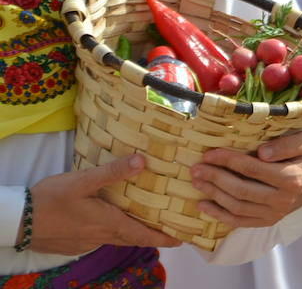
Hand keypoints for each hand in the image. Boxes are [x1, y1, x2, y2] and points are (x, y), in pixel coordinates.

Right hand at [29, 155, 181, 254]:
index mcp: (108, 223)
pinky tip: (114, 221)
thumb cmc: (51, 200)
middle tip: (171, 231)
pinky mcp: (75, 242)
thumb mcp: (83, 181)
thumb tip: (142, 161)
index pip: (143, 234)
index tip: (182, 239)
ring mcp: (87, 241)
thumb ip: (112, 172)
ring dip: (134, 233)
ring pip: (118, 238)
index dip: (163, 237)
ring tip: (147, 224)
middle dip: (153, 236)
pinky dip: (116, 232)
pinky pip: (103, 238)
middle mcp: (101, 236)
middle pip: (133, 238)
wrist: (18, 221)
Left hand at [192, 130, 301, 227]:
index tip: (210, 153)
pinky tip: (203, 205)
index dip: (228, 160)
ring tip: (197, 181)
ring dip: (213, 194)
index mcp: (291, 178)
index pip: (252, 169)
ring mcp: (274, 213)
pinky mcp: (268, 221)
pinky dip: (219, 215)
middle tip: (196, 168)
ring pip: (237, 207)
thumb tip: (261, 152)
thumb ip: (286, 145)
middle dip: (215, 178)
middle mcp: (282, 199)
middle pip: (241, 189)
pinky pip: (239, 221)